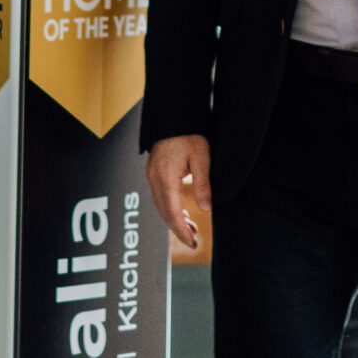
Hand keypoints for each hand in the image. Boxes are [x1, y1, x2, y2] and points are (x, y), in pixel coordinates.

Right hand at [146, 134, 211, 249]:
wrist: (175, 115)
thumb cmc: (189, 133)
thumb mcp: (202, 157)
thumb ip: (203, 183)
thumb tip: (206, 209)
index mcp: (165, 178)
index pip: (172, 213)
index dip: (181, 231)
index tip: (192, 243)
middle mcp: (154, 179)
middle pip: (164, 212)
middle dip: (177, 229)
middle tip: (194, 241)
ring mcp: (152, 175)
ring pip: (161, 205)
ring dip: (174, 219)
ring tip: (191, 229)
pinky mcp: (154, 171)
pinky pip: (160, 196)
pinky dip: (170, 208)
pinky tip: (183, 212)